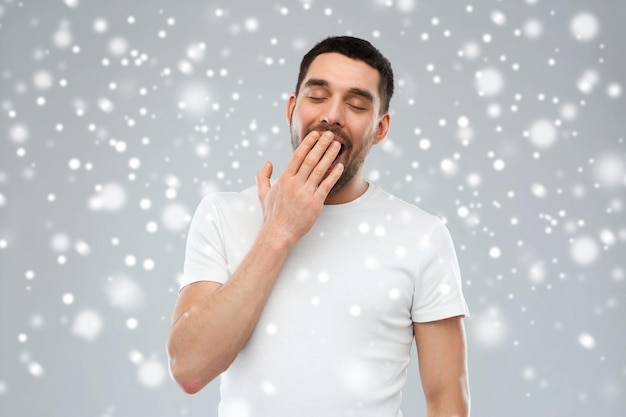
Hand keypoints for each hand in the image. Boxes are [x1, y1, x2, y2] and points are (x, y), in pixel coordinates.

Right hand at [256, 130, 343, 246]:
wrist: (278, 234)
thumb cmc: (272, 215)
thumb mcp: (263, 194)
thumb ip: (262, 177)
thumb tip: (267, 163)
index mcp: (284, 179)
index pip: (297, 156)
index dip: (308, 143)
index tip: (316, 134)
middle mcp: (294, 184)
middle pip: (310, 159)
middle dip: (321, 144)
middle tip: (330, 134)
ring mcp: (305, 193)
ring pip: (319, 169)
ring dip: (329, 155)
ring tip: (338, 145)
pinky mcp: (315, 203)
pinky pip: (326, 186)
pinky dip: (333, 175)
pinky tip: (340, 166)